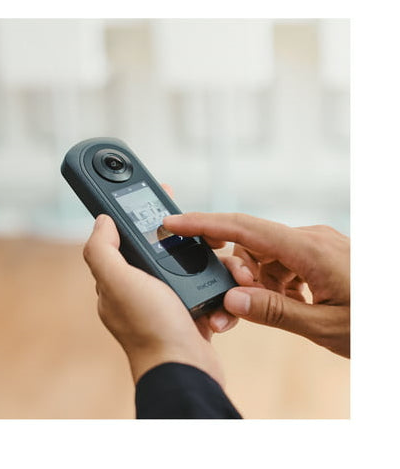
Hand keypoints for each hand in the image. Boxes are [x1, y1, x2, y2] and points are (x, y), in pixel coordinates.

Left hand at [83, 214, 224, 384]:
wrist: (184, 369)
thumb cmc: (150, 327)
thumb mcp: (117, 282)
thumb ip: (102, 250)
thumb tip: (101, 221)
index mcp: (120, 279)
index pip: (127, 238)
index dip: (141, 215)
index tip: (158, 194)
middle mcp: (140, 290)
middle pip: (161, 249)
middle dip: (181, 234)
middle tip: (202, 224)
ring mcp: (166, 302)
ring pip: (187, 267)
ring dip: (204, 258)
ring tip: (219, 251)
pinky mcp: (189, 313)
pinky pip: (204, 288)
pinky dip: (214, 282)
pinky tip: (223, 278)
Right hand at [163, 213, 349, 357]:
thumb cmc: (380, 323)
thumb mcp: (327, 327)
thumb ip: (274, 311)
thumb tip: (231, 300)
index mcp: (310, 249)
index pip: (243, 227)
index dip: (202, 223)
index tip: (172, 223)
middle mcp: (309, 238)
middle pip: (251, 245)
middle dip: (236, 273)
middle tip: (233, 308)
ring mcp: (316, 244)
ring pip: (266, 256)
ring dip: (258, 282)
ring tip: (277, 311)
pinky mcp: (320, 253)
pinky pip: (284, 262)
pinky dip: (276, 282)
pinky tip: (292, 304)